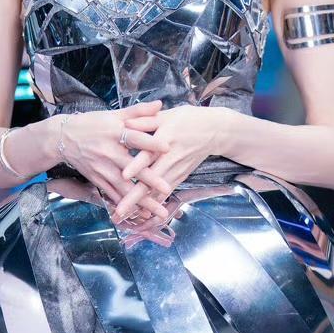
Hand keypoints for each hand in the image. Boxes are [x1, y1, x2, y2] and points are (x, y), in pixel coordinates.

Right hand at [55, 101, 171, 220]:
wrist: (62, 138)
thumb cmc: (91, 124)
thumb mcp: (113, 115)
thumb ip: (138, 112)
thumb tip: (160, 104)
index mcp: (114, 133)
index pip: (135, 137)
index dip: (150, 142)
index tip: (167, 147)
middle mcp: (108, 152)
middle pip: (132, 168)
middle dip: (150, 180)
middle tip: (167, 189)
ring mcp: (102, 168)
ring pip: (124, 187)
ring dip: (141, 200)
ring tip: (158, 212)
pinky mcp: (96, 179)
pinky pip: (112, 195)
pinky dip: (126, 205)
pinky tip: (139, 214)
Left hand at [109, 104, 227, 219]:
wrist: (215, 132)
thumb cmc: (188, 120)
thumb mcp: (168, 115)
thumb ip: (145, 120)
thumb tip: (125, 124)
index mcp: (165, 139)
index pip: (149, 154)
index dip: (137, 165)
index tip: (124, 175)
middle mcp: (170, 159)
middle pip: (150, 181)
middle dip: (134, 197)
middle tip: (119, 211)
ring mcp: (176, 171)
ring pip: (156, 192)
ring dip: (141, 206)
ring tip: (123, 217)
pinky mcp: (180, 177)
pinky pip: (164, 194)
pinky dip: (152, 205)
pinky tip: (139, 215)